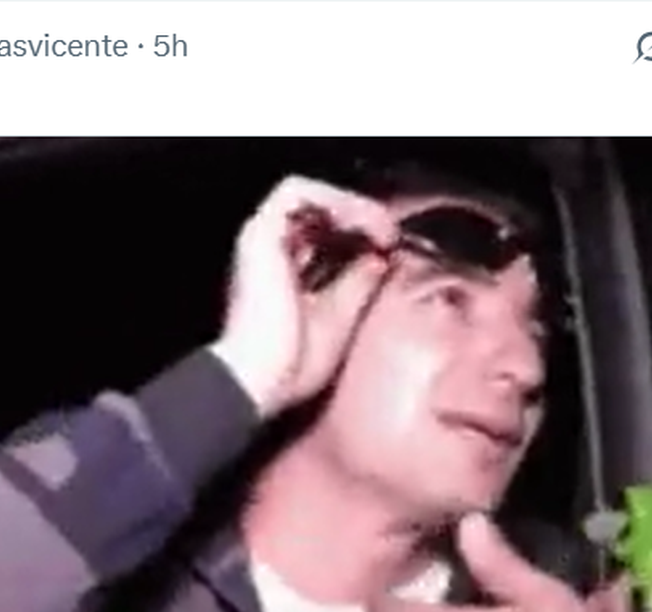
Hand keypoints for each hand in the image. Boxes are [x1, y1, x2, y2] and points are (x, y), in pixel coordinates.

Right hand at [211, 175, 396, 417]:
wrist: (260, 377)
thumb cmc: (293, 364)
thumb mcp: (339, 319)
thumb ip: (357, 285)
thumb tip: (379, 258)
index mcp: (283, 278)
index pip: (324, 239)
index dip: (359, 235)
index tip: (391, 249)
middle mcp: (269, 254)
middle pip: (318, 214)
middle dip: (360, 218)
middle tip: (392, 236)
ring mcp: (261, 240)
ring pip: (310, 198)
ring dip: (351, 205)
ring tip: (382, 229)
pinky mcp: (259, 231)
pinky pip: (297, 193)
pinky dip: (332, 200)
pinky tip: (360, 223)